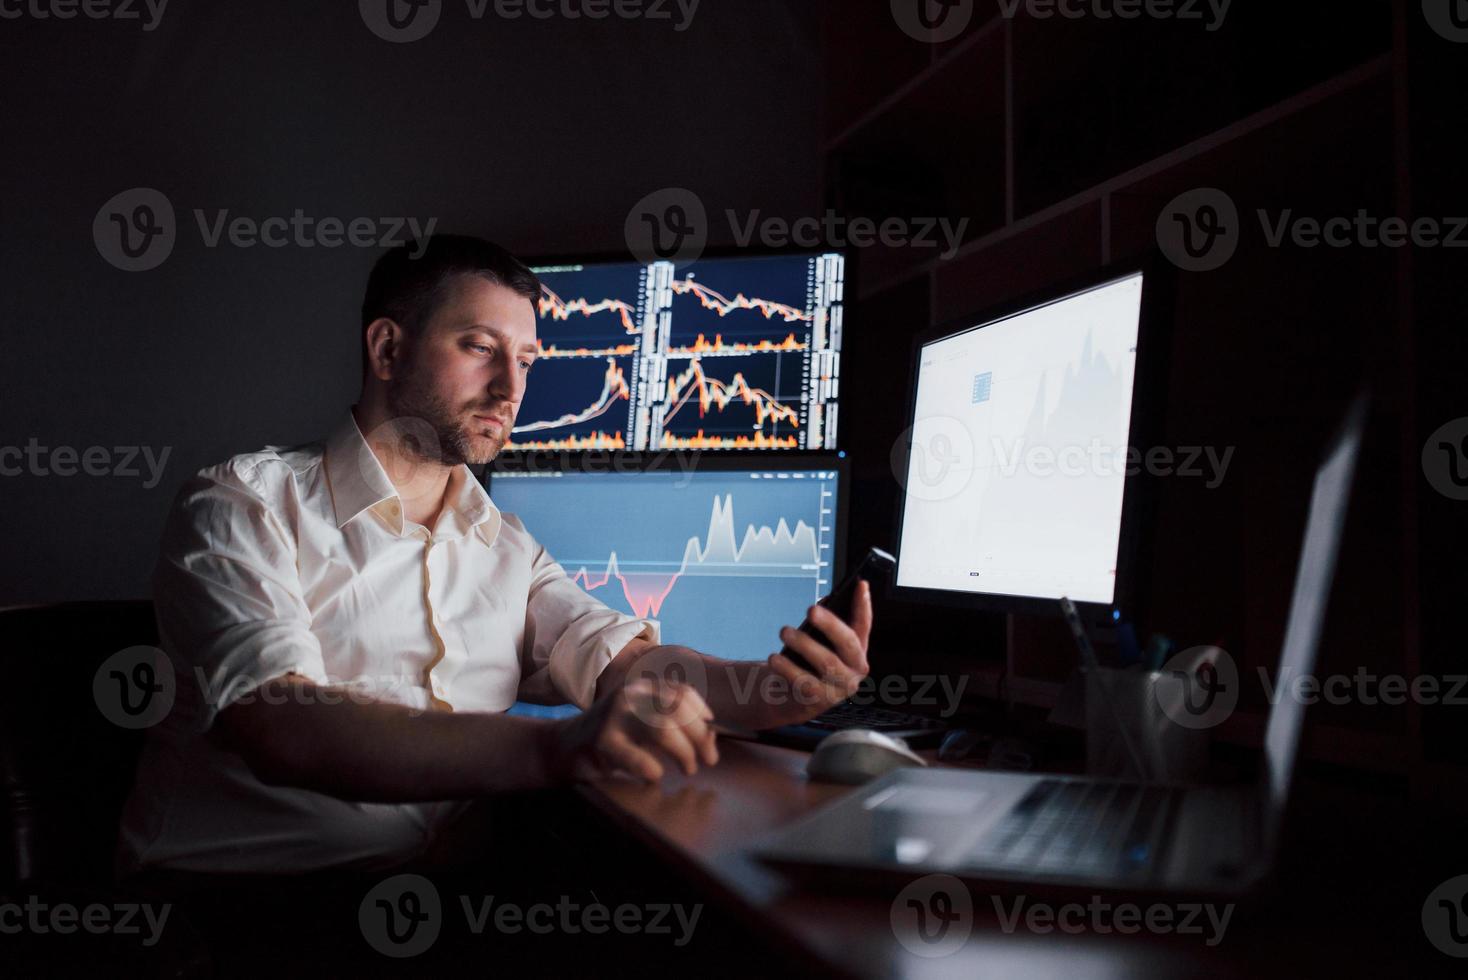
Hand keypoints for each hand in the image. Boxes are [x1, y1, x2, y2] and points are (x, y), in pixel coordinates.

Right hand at [551, 677, 718, 784]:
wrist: (563, 748)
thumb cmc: (613, 739)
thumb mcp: (642, 723)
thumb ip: (673, 724)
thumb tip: (711, 739)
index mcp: (642, 688)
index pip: (682, 693)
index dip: (702, 714)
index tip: (711, 735)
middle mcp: (629, 695)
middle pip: (677, 711)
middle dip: (699, 737)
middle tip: (709, 760)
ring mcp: (614, 716)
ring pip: (662, 730)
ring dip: (683, 753)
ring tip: (688, 769)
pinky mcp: (602, 741)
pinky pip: (636, 756)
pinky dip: (652, 769)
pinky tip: (656, 777)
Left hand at [763, 579, 873, 725]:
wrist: (792, 699)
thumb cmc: (807, 663)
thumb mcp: (818, 642)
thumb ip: (824, 625)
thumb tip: (823, 603)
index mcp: (857, 651)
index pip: (863, 625)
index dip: (863, 605)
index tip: (860, 584)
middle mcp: (855, 669)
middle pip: (847, 643)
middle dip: (830, 624)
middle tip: (810, 609)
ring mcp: (840, 687)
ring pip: (827, 663)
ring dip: (804, 644)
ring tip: (784, 631)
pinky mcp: (820, 702)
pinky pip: (805, 683)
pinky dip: (788, 668)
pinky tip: (775, 658)